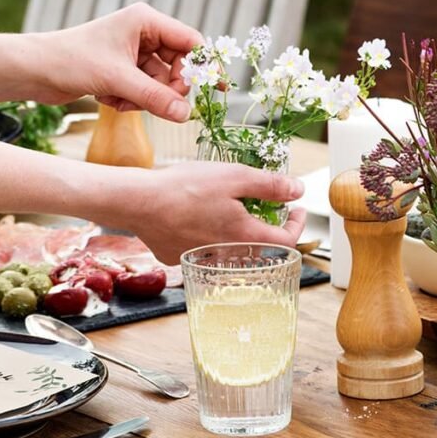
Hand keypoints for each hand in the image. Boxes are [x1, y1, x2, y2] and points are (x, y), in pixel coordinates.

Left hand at [32, 3, 202, 121]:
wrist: (35, 71)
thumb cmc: (72, 61)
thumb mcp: (117, 81)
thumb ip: (155, 98)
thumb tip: (186, 115)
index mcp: (145, 21)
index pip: (190, 42)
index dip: (204, 66)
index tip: (216, 90)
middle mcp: (142, 34)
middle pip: (177, 67)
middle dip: (166, 90)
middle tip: (157, 104)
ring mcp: (131, 54)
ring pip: (158, 85)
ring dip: (143, 99)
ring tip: (118, 99)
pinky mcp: (120, 72)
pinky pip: (141, 92)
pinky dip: (129, 101)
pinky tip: (106, 100)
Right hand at [96, 161, 306, 263]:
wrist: (138, 202)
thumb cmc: (184, 187)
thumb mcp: (235, 176)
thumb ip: (270, 185)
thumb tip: (297, 190)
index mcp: (245, 236)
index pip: (287, 241)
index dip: (297, 224)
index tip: (295, 209)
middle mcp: (226, 255)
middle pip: (256, 246)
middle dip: (262, 224)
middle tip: (256, 203)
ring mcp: (200, 260)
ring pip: (227, 248)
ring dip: (232, 230)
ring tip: (221, 207)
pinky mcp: (177, 258)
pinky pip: (199, 250)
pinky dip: (202, 235)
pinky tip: (191, 217)